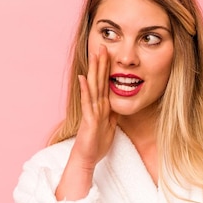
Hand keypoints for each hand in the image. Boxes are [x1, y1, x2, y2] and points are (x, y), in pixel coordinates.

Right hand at [71, 45, 117, 169]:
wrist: (87, 157)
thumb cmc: (97, 143)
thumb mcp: (110, 125)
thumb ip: (112, 113)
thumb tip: (118, 103)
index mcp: (102, 106)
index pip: (106, 83)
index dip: (108, 68)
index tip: (110, 53)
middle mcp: (96, 105)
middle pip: (99, 80)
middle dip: (101, 63)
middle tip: (102, 45)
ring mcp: (91, 111)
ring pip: (94, 87)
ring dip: (94, 70)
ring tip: (94, 55)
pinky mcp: (89, 119)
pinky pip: (88, 102)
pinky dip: (86, 89)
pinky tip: (84, 78)